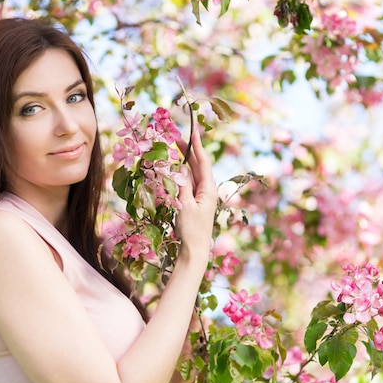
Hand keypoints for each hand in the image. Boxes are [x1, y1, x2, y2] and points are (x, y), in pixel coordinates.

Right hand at [175, 129, 216, 266]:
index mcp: (208, 189)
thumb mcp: (184, 205)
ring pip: (192, 174)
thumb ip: (182, 185)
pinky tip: (175, 169)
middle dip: (189, 151)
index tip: (193, 132)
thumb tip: (181, 168)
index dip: (197, 147)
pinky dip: (181, 175)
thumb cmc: (191, 229)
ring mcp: (201, 197)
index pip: (203, 162)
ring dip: (184, 162)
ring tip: (174, 148)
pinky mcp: (195, 203)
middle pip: (198, 166)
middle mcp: (207, 190)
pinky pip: (188, 184)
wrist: (195, 250)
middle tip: (176, 137)